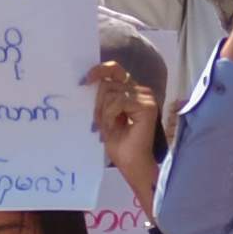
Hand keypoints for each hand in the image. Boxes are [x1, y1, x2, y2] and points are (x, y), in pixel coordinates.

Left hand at [92, 56, 160, 201]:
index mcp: (131, 91)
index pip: (115, 70)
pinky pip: (119, 101)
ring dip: (105, 112)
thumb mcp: (105, 115)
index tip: (85, 79)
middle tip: (100, 122)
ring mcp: (146, 97)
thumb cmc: (119, 144)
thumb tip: (88, 81)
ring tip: (108, 127)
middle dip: (99, 103)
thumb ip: (102, 97)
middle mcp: (141, 91)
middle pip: (109, 82)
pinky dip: (111, 115)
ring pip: (112, 92)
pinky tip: (113, 127)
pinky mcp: (147, 106)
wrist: (131, 163)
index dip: (100, 70)